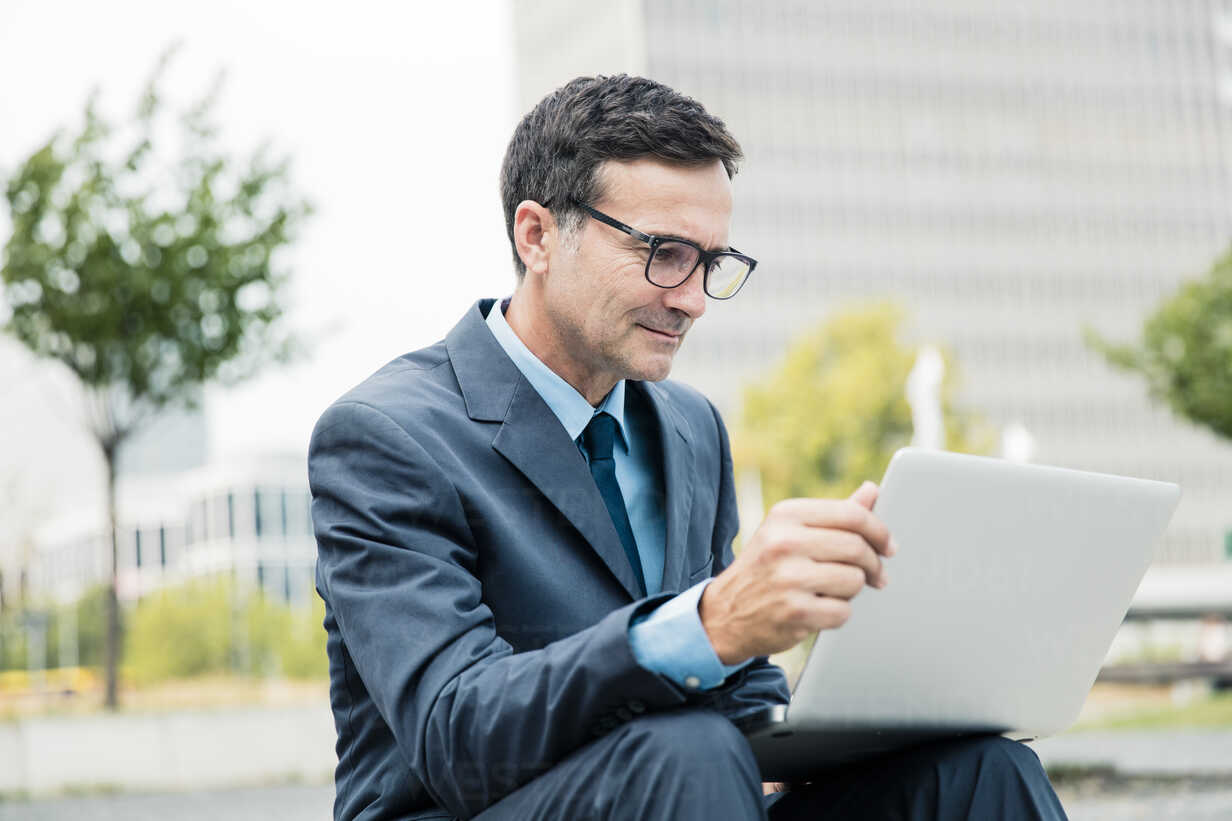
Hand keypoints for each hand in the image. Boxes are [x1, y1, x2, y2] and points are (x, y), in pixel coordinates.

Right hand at [698, 481, 896, 664]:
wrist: (725, 613)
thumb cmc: (766, 567)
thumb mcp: (789, 532)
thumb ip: (833, 514)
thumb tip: (872, 490)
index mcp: (785, 515)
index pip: (851, 514)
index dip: (879, 531)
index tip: (888, 545)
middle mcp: (784, 542)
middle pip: (857, 548)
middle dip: (873, 564)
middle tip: (877, 575)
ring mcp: (788, 578)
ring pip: (854, 580)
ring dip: (852, 590)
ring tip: (833, 590)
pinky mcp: (795, 612)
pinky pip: (843, 611)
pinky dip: (838, 614)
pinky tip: (819, 609)